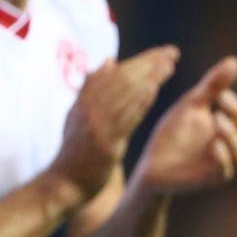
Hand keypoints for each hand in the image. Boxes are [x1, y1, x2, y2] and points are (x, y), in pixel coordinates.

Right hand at [50, 45, 179, 202]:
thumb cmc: (75, 152)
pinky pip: (123, 120)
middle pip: (122, 79)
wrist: (64, 185)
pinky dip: (138, 103)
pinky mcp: (104, 145)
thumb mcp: (78, 115)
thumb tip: (109, 60)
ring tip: (169, 65)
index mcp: (84, 101)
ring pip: (124, 95)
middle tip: (171, 53)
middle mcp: (88, 109)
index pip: (116, 73)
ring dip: (148, 77)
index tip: (161, 52)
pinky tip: (153, 90)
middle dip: (149, 64)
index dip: (140, 61)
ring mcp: (95, 126)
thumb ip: (92, 89)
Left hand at [136, 55, 236, 193]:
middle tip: (222, 97)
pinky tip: (213, 142)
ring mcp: (223, 165)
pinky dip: (222, 155)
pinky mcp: (209, 179)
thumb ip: (214, 85)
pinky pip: (224, 170)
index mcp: (233, 130)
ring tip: (218, 118)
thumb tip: (235, 61)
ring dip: (234, 135)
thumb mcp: (193, 103)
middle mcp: (233, 148)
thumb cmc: (175, 133)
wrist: (151, 162)